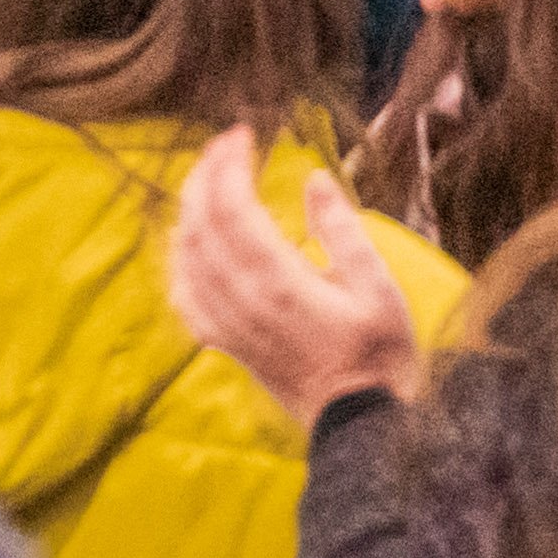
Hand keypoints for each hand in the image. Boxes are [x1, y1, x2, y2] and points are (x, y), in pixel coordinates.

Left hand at [166, 133, 425, 425]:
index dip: (229, 166)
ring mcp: (228, 326)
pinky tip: (191, 242)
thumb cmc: (378, 353)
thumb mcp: (378, 287)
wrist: (357, 424)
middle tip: (224, 144)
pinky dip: (180, 260)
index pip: (234, 210)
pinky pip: (185, 295)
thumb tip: (313, 179)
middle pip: (200, 226)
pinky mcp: (225, 344)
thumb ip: (342, 230)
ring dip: (189, 210)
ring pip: (185, 258)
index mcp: (280, 284)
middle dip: (204, 176)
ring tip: (209, 179)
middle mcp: (243, 303)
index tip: (243, 133)